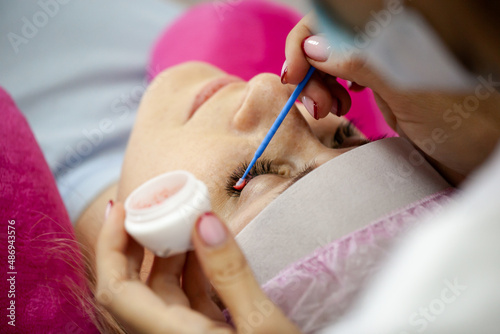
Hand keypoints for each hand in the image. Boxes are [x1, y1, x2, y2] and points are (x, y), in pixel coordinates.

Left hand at [95, 202, 300, 333]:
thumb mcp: (261, 325)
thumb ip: (230, 273)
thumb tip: (204, 220)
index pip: (115, 290)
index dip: (110, 246)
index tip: (123, 207)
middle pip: (130, 288)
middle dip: (137, 242)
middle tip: (153, 204)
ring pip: (158, 291)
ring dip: (167, 252)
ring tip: (184, 216)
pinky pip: (182, 299)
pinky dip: (189, 269)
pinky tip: (204, 247)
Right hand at [283, 13, 499, 183]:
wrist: (484, 158)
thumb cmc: (466, 126)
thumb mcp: (411, 93)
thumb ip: (364, 63)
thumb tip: (313, 47)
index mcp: (402, 28)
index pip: (334, 15)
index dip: (305, 41)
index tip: (294, 77)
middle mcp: (389, 37)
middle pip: (326, 36)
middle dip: (311, 69)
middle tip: (318, 107)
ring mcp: (384, 59)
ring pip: (330, 57)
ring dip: (319, 82)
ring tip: (333, 110)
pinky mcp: (381, 80)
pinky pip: (342, 75)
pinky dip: (332, 90)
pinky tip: (341, 105)